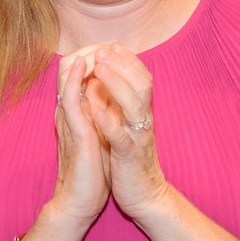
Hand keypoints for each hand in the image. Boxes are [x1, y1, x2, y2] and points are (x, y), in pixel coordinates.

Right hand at [49, 49, 110, 227]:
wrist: (79, 201)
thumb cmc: (91, 172)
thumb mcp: (98, 136)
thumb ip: (98, 115)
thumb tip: (108, 98)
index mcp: (75, 113)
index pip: (76, 76)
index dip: (91, 58)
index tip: (109, 46)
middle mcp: (67, 112)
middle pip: (69, 70)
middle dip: (86, 52)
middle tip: (103, 40)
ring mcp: (68, 119)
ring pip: (67, 78)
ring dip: (80, 57)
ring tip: (95, 42)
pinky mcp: (72, 130)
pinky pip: (70, 96)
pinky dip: (75, 77)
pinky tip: (86, 62)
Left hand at [76, 43, 172, 221]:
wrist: (145, 196)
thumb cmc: (130, 160)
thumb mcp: (125, 128)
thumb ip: (118, 106)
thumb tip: (104, 82)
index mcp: (141, 114)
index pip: (140, 78)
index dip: (127, 60)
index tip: (110, 44)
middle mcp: (143, 121)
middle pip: (141, 84)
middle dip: (122, 64)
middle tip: (104, 49)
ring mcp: (138, 138)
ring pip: (134, 104)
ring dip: (116, 84)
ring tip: (99, 68)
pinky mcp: (129, 157)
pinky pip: (121, 136)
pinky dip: (109, 120)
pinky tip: (94, 108)